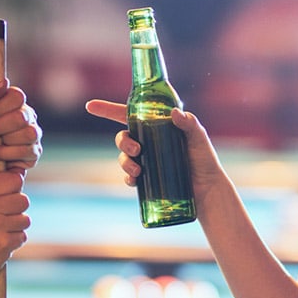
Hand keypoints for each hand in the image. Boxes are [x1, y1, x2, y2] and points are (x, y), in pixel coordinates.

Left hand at [0, 78, 41, 180]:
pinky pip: (27, 151)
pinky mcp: (33, 153)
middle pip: (21, 116)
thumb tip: (3, 81)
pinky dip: (6, 154)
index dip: (0, 106)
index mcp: (13, 104)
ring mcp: (32, 135)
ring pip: (28, 134)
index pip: (17, 96)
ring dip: (4, 142)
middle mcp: (26, 117)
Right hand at [0, 169, 30, 291]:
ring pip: (25, 219)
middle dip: (16, 211)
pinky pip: (22, 236)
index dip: (14, 188)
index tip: (7, 197)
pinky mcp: (3, 242)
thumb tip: (19, 174)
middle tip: (1, 221)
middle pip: (23, 199)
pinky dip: (14, 242)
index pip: (12, 178)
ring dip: (15, 228)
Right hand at [84, 99, 223, 194]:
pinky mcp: (148, 179)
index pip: (129, 115)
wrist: (207, 190)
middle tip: (136, 150)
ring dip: (124, 162)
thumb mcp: (199, 139)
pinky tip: (135, 181)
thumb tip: (174, 113)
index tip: (90, 106)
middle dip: (122, 141)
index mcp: (157, 127)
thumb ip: (190, 124)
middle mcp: (149, 142)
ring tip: (138, 170)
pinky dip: (129, 178)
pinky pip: (130, 177)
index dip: (108, 110)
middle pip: (124, 136)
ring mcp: (147, 161)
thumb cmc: (205, 160)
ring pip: (124, 157)